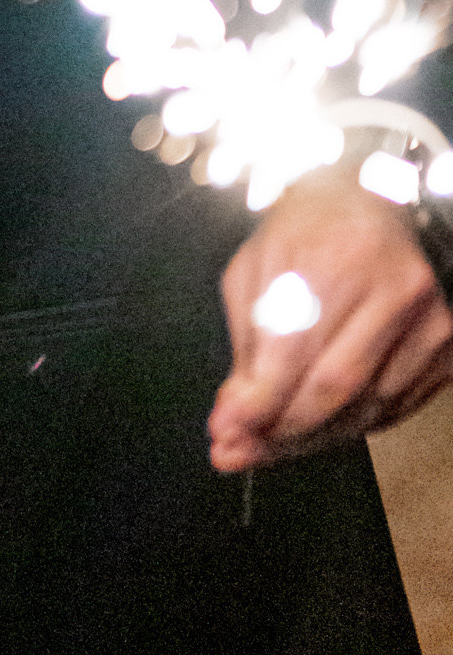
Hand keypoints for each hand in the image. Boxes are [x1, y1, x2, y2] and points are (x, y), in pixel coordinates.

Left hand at [210, 165, 452, 471]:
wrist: (374, 204)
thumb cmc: (306, 236)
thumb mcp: (257, 270)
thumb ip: (245, 343)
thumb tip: (233, 417)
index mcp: (335, 260)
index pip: (294, 352)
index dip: (258, 402)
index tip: (224, 433)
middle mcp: (392, 290)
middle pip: (335, 389)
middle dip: (282, 430)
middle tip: (241, 450)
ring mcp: (429, 321)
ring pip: (367, 408)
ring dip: (314, 435)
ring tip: (273, 441)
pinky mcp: (449, 346)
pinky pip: (395, 408)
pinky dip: (352, 425)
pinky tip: (321, 425)